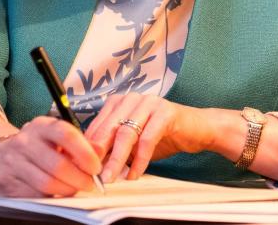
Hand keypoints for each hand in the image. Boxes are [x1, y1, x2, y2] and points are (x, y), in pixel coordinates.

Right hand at [0, 116, 102, 196]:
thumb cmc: (37, 147)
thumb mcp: (57, 139)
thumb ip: (80, 144)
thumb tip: (100, 152)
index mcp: (42, 125)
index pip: (66, 134)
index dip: (84, 153)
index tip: (95, 167)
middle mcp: (25, 140)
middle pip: (58, 164)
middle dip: (79, 178)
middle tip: (90, 185)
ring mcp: (13, 161)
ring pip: (47, 183)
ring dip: (67, 190)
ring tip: (75, 189)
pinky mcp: (5, 180)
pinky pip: (34, 194)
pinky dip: (50, 196)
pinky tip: (56, 193)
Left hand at [85, 93, 212, 182]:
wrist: (196, 129)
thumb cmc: (161, 135)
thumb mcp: (132, 143)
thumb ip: (113, 148)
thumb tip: (90, 165)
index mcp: (119, 102)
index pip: (97, 125)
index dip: (88, 148)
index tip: (81, 169)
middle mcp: (132, 98)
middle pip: (109, 129)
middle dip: (99, 155)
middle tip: (92, 176)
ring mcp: (149, 102)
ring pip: (127, 133)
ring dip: (116, 159)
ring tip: (110, 178)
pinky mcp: (165, 111)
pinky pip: (147, 138)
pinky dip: (140, 159)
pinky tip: (135, 174)